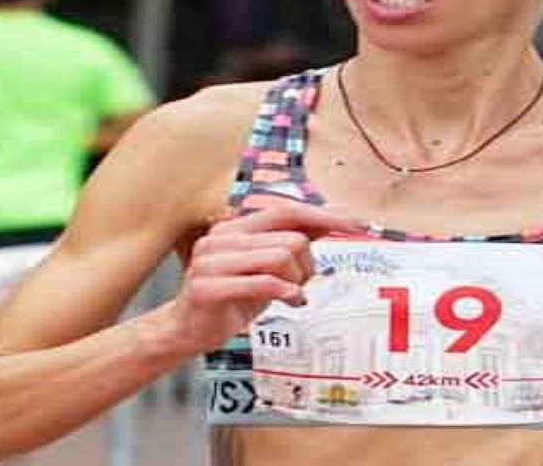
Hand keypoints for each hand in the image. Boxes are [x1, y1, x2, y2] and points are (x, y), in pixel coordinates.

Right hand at [165, 200, 359, 354]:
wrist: (187, 330)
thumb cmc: (231, 297)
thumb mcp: (264, 266)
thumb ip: (290, 243)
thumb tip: (330, 222)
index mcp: (234, 227)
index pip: (286, 211)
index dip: (322, 216)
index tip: (355, 224)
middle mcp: (221, 238)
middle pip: (291, 238)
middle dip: (307, 265)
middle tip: (301, 284)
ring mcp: (212, 261)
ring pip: (281, 257)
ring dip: (296, 281)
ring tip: (290, 295)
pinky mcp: (208, 287)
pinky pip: (264, 283)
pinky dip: (286, 292)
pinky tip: (290, 301)